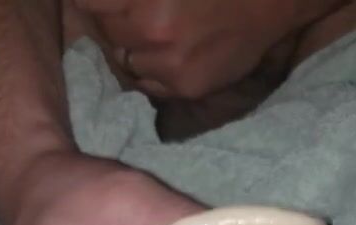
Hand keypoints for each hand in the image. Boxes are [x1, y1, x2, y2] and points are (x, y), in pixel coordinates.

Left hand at [76, 0, 296, 97]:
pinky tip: (174, 51)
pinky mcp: (185, 86)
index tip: (98, 1)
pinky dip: (153, 68)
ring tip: (159, 30)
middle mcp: (151, 26)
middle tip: (138, 10)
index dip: (91, 0)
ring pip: (124, 59)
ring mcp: (168, 62)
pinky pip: (148, 81)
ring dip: (133, 46)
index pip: (87, 2)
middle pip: (104, 30)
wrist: (273, 1)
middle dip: (113, 18)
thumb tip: (82, 0)